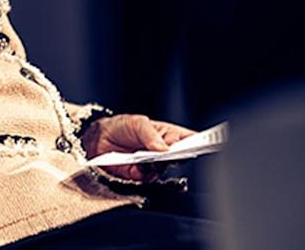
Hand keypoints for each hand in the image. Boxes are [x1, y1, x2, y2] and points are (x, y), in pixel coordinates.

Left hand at [81, 114, 195, 180]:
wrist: (97, 142)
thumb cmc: (120, 127)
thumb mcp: (136, 123)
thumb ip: (150, 135)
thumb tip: (164, 148)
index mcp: (168, 134)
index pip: (189, 139)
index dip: (200, 142)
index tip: (207, 143)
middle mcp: (164, 151)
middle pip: (181, 158)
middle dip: (179, 156)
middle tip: (172, 153)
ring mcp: (155, 165)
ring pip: (166, 171)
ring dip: (159, 166)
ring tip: (148, 157)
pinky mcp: (143, 177)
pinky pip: (151, 181)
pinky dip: (147, 176)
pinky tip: (140, 167)